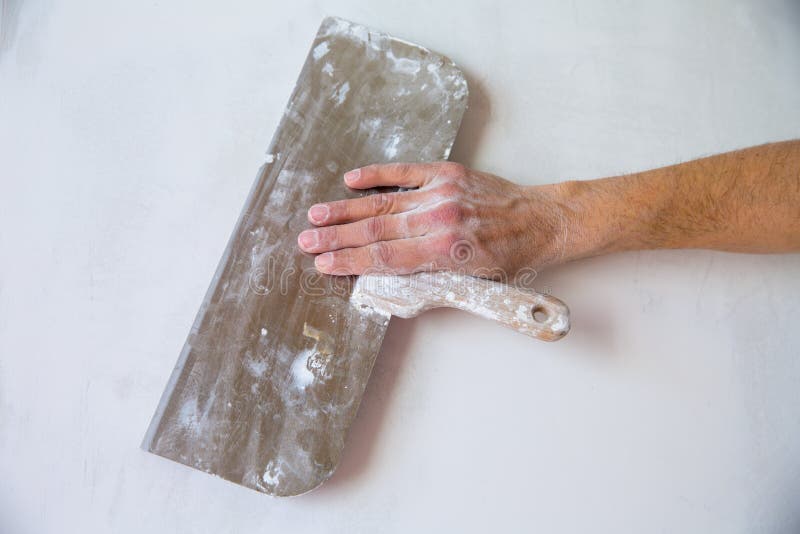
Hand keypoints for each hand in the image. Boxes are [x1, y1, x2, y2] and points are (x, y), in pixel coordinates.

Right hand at [297, 162, 567, 277]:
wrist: (542, 221)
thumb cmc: (510, 257)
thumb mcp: (473, 282)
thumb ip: (429, 280)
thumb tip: (386, 281)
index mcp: (446, 252)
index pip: (385, 259)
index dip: (350, 262)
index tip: (323, 264)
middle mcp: (440, 220)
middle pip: (376, 231)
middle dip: (336, 238)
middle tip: (305, 241)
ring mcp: (442, 193)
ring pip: (383, 203)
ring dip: (346, 210)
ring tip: (317, 216)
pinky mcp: (448, 173)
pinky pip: (405, 172)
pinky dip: (376, 175)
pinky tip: (351, 180)